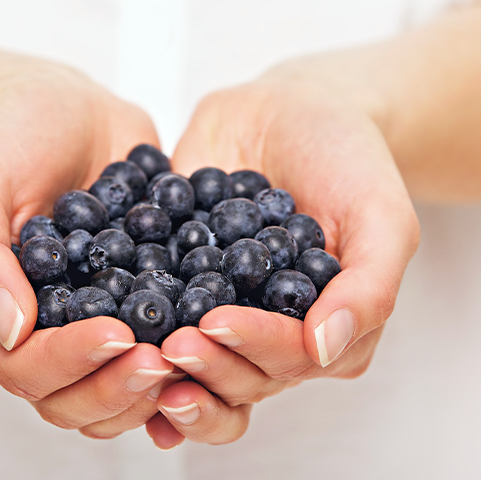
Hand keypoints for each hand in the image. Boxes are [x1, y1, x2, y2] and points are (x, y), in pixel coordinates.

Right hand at [0, 59, 176, 437]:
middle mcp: (38, 330)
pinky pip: (155, 344)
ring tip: (193, 351)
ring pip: (116, 387)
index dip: (71, 363)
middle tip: (166, 357)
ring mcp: (88, 319)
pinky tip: (215, 333)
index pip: (24, 369)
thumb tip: (10, 331)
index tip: (118, 333)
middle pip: (73, 398)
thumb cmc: (5, 134)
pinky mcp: (133, 298)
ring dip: (154, 384)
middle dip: (118, 386)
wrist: (63, 106)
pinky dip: (183, 350)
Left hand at [146, 62, 418, 447]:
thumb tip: (325, 348)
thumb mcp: (381, 216)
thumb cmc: (349, 161)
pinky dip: (128, 327)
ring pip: (194, 357)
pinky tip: (99, 337)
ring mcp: (220, 306)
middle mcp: (269, 329)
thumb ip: (369, 286)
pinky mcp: (177, 277)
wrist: (292, 108)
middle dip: (205, 364)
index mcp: (322, 328)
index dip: (253, 347)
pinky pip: (154, 308)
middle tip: (171, 343)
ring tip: (134, 351)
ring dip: (164, 365)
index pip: (289, 358)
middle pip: (237, 372)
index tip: (217, 324)